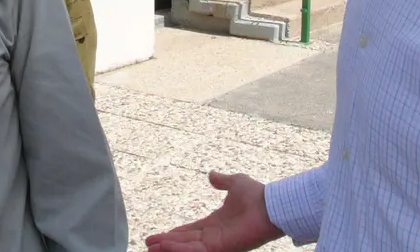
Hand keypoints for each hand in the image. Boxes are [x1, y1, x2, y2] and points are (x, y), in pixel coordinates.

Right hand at [145, 171, 282, 251]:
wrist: (271, 204)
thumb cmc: (257, 195)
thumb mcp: (234, 182)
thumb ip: (221, 181)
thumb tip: (211, 174)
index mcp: (215, 223)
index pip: (190, 231)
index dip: (174, 234)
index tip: (158, 236)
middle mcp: (214, 235)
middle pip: (184, 242)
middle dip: (166, 244)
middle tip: (148, 246)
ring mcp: (217, 243)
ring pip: (186, 248)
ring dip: (168, 248)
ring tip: (150, 249)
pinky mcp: (221, 248)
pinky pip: (196, 251)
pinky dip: (180, 250)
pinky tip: (165, 247)